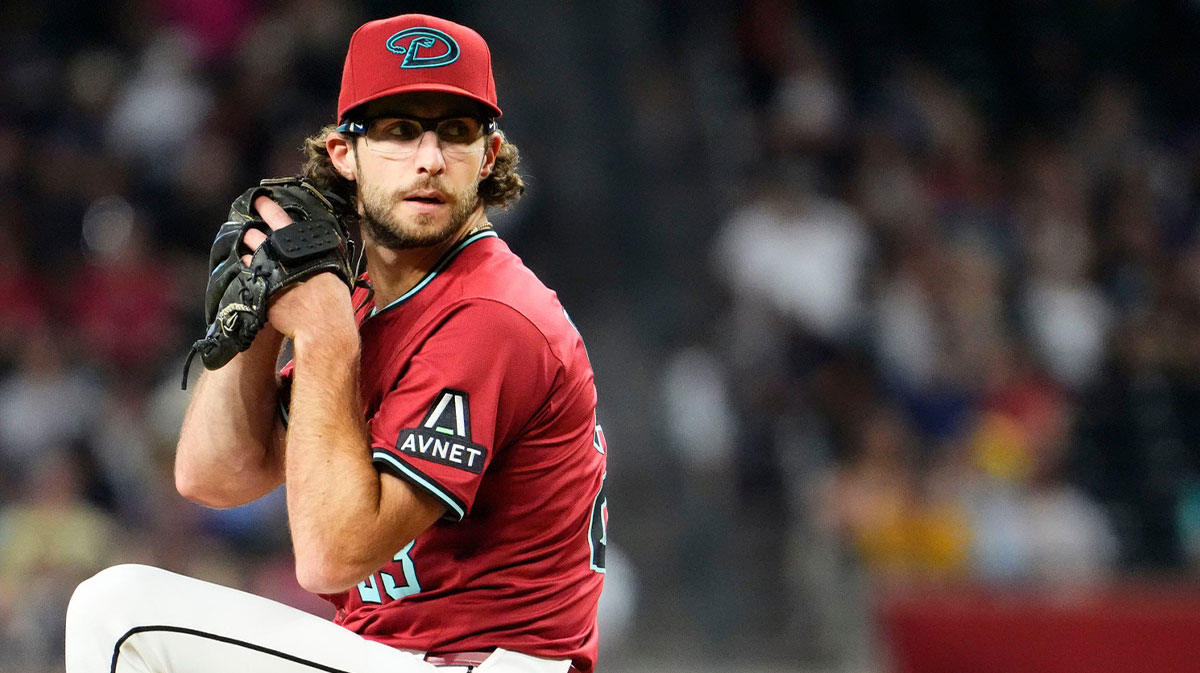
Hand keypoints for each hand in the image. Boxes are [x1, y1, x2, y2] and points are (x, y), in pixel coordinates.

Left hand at [242, 196, 357, 342]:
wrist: (322, 329)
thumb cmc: (334, 302)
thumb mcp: (333, 271)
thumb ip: (321, 258)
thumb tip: (318, 251)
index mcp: (303, 248)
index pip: (281, 220)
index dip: (268, 207)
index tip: (259, 199)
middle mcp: (283, 258)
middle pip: (260, 236)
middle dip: (252, 231)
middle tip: (248, 225)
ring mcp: (270, 274)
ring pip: (252, 253)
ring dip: (249, 248)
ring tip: (247, 244)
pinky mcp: (262, 290)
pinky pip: (250, 274)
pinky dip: (249, 269)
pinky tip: (249, 267)